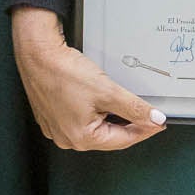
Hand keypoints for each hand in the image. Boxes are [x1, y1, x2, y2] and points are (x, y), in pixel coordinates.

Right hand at [10, 6, 166, 151]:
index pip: (124, 140)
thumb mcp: (107, 90)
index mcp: (82, 138)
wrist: (37, 54)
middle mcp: (68, 139)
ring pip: (95, 128)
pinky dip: (93, 112)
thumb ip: (134, 107)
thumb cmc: (63, 71)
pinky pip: (80, 120)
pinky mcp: (52, 118)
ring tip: (119, 101)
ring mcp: (58, 129)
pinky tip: (97, 99)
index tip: (158, 123)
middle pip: (109, 136)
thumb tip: (154, 119)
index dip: (145, 130)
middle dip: (128, 124)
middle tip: (144, 111)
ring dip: (110, 117)